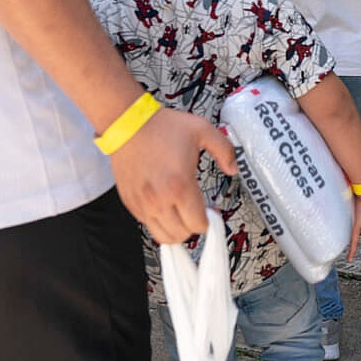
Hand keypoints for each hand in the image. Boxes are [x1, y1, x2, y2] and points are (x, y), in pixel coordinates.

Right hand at [111, 108, 236, 243]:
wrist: (128, 123)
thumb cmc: (161, 127)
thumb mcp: (203, 130)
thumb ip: (224, 150)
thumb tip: (233, 168)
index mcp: (180, 185)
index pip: (198, 225)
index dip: (209, 219)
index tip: (210, 210)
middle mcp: (159, 199)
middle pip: (182, 235)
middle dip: (194, 225)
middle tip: (197, 210)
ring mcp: (142, 203)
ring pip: (163, 237)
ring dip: (177, 229)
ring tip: (182, 212)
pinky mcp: (130, 203)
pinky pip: (147, 225)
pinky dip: (159, 222)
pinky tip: (166, 206)